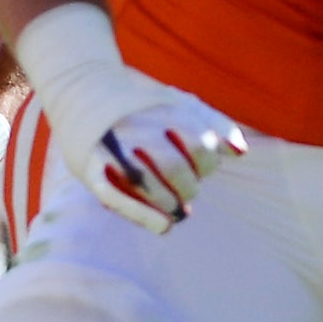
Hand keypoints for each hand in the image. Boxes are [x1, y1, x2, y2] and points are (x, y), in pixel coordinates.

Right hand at [72, 93, 246, 231]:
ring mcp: (112, 147)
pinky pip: (116, 197)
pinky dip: (143, 216)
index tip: (198, 168)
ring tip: (174, 210)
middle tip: (184, 190)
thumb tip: (240, 152)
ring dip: (170, 205)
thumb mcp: (180, 104)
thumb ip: (215, 123)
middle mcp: (138, 127)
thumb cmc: (142, 106)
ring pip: (148, 185)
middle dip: (189, 188)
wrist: (82, 93)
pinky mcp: (91, 168)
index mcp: (164, 110)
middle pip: (177, 170)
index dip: (207, 165)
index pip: (203, 147)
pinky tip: (163, 228)